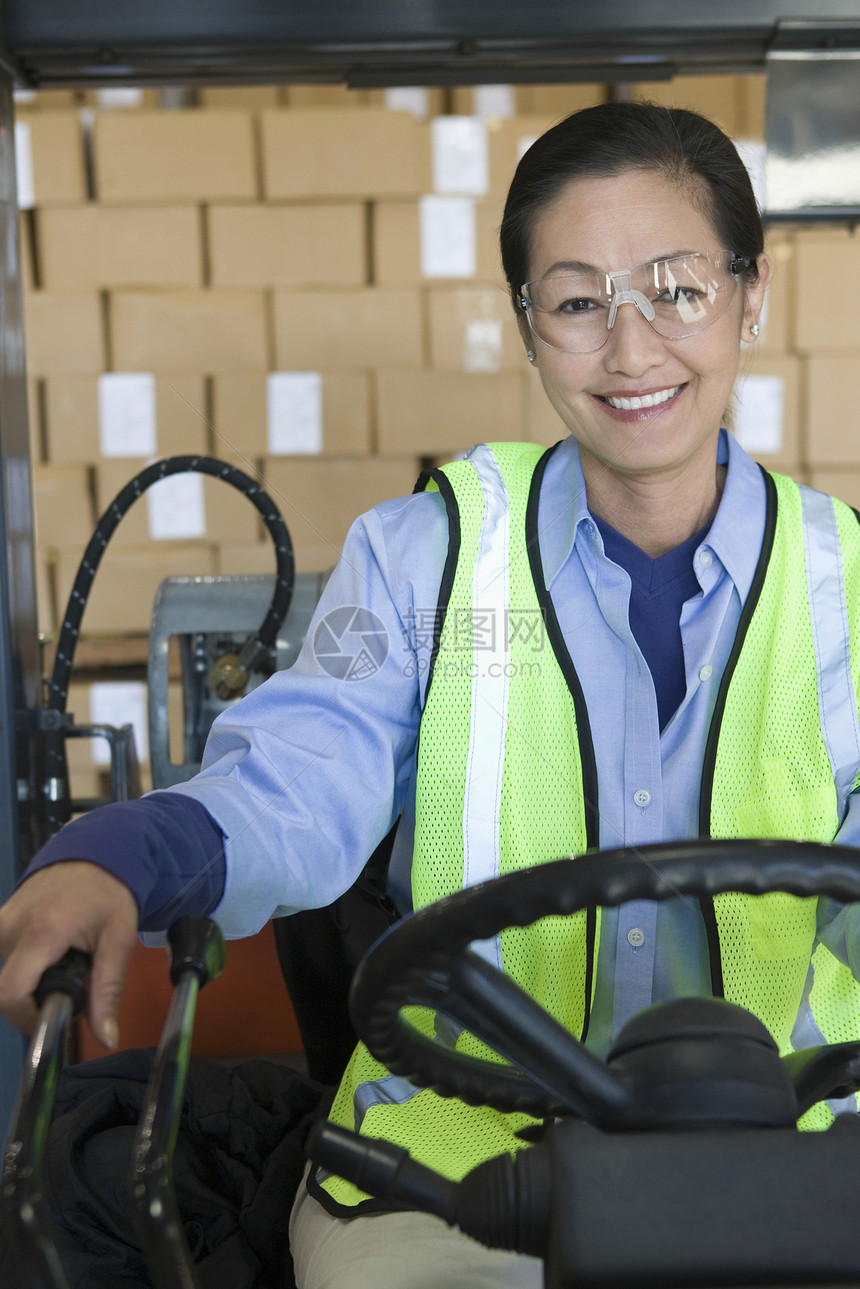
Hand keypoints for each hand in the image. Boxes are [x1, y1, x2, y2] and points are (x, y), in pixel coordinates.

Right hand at [0, 862, 137, 1047]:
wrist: (96, 850)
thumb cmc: (110, 893)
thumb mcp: (118, 940)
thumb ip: (108, 990)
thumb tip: (107, 1039)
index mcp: (42, 933)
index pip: (11, 993)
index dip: (27, 1019)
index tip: (55, 1021)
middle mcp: (11, 928)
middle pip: (8, 988)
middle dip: (36, 1000)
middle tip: (71, 986)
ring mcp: (1, 921)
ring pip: (7, 972)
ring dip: (34, 979)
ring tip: (66, 962)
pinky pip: (5, 955)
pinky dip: (26, 963)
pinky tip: (51, 952)